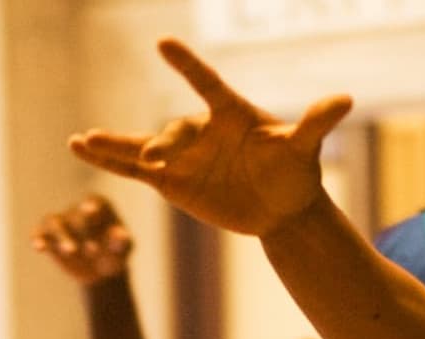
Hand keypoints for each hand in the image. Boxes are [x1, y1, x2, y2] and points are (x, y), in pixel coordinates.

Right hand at [32, 194, 134, 285]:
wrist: (100, 271)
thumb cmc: (115, 253)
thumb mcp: (123, 249)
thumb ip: (122, 241)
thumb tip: (120, 234)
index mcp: (99, 206)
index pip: (94, 202)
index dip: (91, 206)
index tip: (91, 211)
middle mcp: (77, 210)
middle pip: (74, 214)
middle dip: (81, 230)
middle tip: (93, 250)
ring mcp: (62, 223)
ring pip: (54, 221)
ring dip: (61, 235)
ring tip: (71, 251)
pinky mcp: (49, 237)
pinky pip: (40, 233)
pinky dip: (38, 238)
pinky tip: (39, 247)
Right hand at [68, 38, 351, 236]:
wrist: (281, 207)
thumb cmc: (295, 171)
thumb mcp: (302, 148)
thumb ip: (315, 123)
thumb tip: (345, 99)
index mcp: (230, 113)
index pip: (206, 84)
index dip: (187, 66)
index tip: (164, 44)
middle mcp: (201, 130)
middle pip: (175, 132)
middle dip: (164, 145)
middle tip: (156, 160)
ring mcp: (183, 156)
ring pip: (143, 146)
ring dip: (114, 144)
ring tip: (83, 140)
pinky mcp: (171, 181)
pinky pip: (134, 169)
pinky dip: (108, 160)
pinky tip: (80, 147)